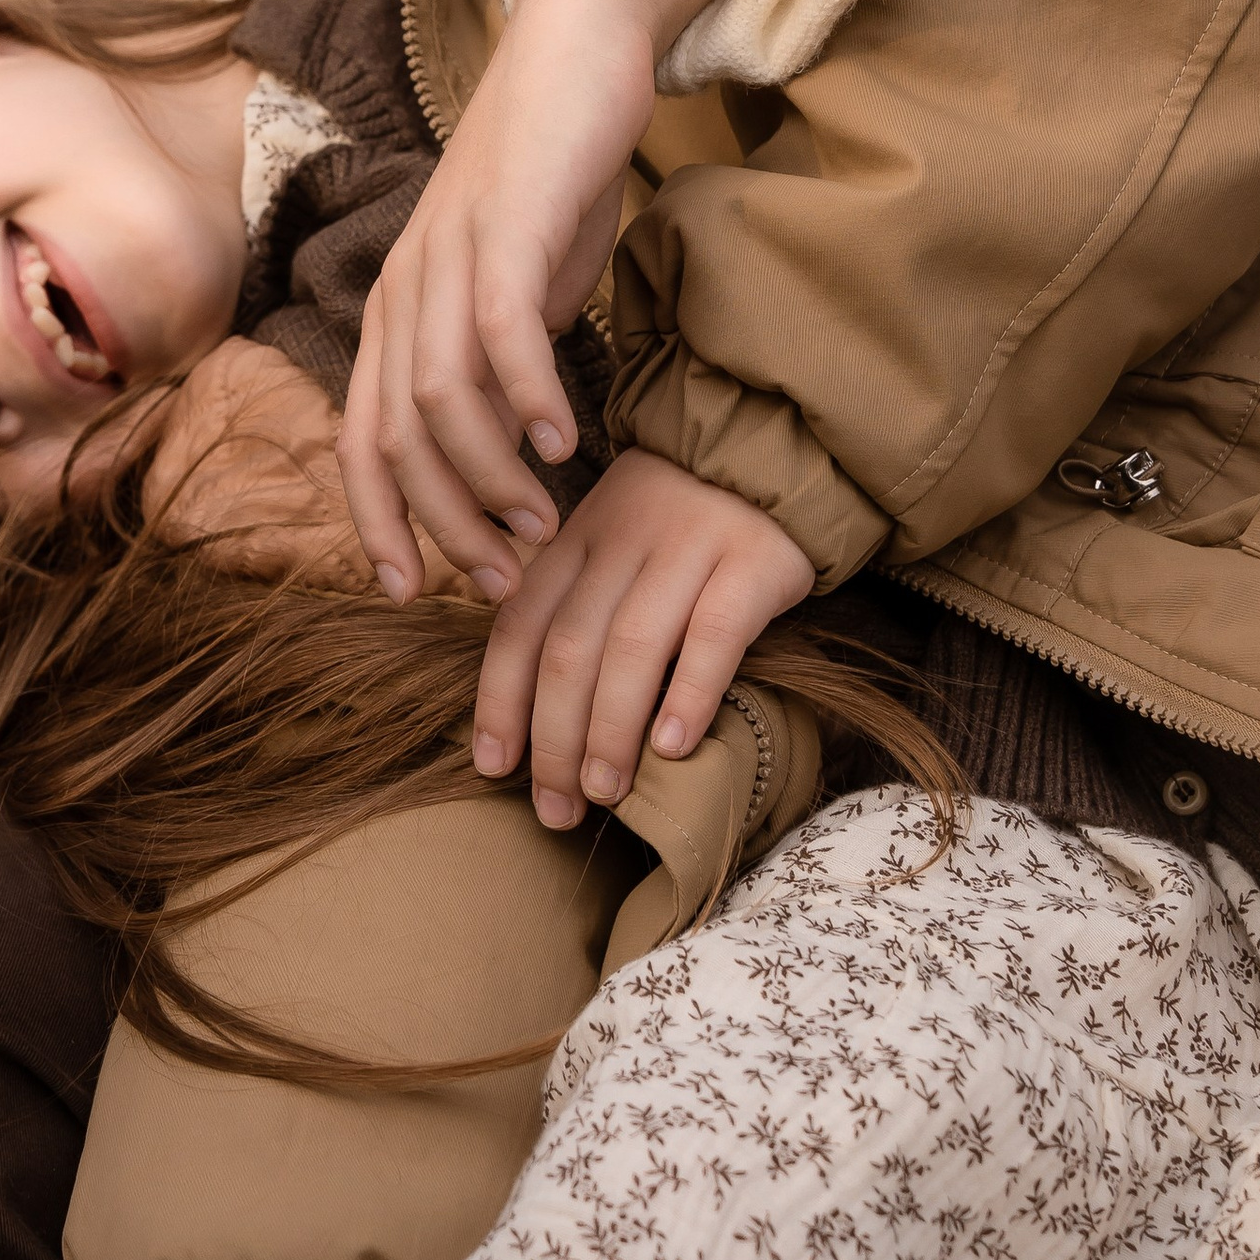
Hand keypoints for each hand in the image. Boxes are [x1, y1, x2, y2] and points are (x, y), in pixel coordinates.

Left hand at [340, 0, 798, 602]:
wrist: (574, 50)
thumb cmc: (552, 173)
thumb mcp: (520, 283)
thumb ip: (504, 358)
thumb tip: (516, 441)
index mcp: (396, 306)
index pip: (361, 437)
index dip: (377, 520)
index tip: (413, 590)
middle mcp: (403, 284)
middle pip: (393, 434)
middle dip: (440, 522)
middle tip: (498, 579)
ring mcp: (446, 251)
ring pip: (441, 397)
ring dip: (487, 476)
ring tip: (538, 527)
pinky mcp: (503, 222)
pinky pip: (500, 331)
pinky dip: (529, 398)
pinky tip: (565, 444)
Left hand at [470, 448, 812, 829]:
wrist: (765, 450)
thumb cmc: (674, 525)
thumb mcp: (606, 547)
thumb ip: (571, 609)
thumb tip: (529, 720)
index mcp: (572, 542)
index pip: (521, 626)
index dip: (501, 700)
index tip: (495, 767)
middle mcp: (619, 541)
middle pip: (569, 647)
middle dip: (554, 737)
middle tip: (557, 809)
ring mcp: (687, 547)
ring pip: (632, 646)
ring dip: (611, 729)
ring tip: (606, 792)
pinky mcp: (752, 561)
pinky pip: (714, 632)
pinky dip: (689, 692)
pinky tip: (675, 747)